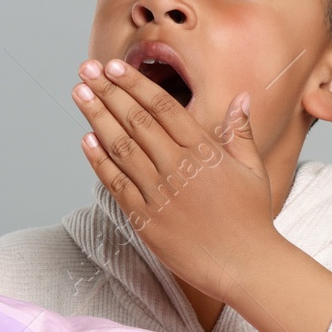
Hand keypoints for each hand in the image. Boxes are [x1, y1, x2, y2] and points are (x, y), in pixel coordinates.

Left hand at [72, 58, 278, 301]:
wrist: (244, 265)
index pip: (162, 107)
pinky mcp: (145, 219)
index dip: (135, 84)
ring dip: (97, 117)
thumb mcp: (253, 169)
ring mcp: (159, 193)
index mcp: (204, 151)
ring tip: (79, 93)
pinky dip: (99, 160)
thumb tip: (242, 97)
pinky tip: (86, 139)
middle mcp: (178, 167)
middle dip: (108, 91)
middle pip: (136, 120)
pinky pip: (116, 184)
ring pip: (121, 147)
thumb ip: (239, 132)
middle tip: (87, 69)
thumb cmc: (251, 218)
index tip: (114, 66)